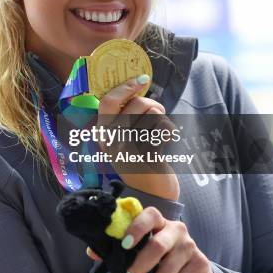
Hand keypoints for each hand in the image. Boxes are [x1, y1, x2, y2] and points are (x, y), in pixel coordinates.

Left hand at [87, 207, 213, 272]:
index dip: (137, 227)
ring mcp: (191, 245)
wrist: (193, 271)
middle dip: (142, 263)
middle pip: (159, 244)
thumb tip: (92, 252)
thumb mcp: (143, 250)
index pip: (150, 215)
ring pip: (169, 267)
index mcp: (160, 222)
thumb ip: (119, 249)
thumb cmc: (161, 257)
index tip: (124, 244)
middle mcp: (177, 229)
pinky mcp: (201, 263)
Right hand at [98, 75, 179, 200]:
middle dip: (152, 104)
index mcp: (103, 132)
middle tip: (157, 114)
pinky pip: (164, 127)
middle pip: (136, 104)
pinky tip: (165, 142)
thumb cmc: (140, 158)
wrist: (152, 193)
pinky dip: (170, 131)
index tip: (141, 79)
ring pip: (153, 113)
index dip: (125, 87)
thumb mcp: (123, 137)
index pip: (108, 101)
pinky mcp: (147, 155)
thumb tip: (136, 84)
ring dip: (161, 119)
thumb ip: (124, 114)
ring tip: (158, 132)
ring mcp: (129, 148)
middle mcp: (112, 140)